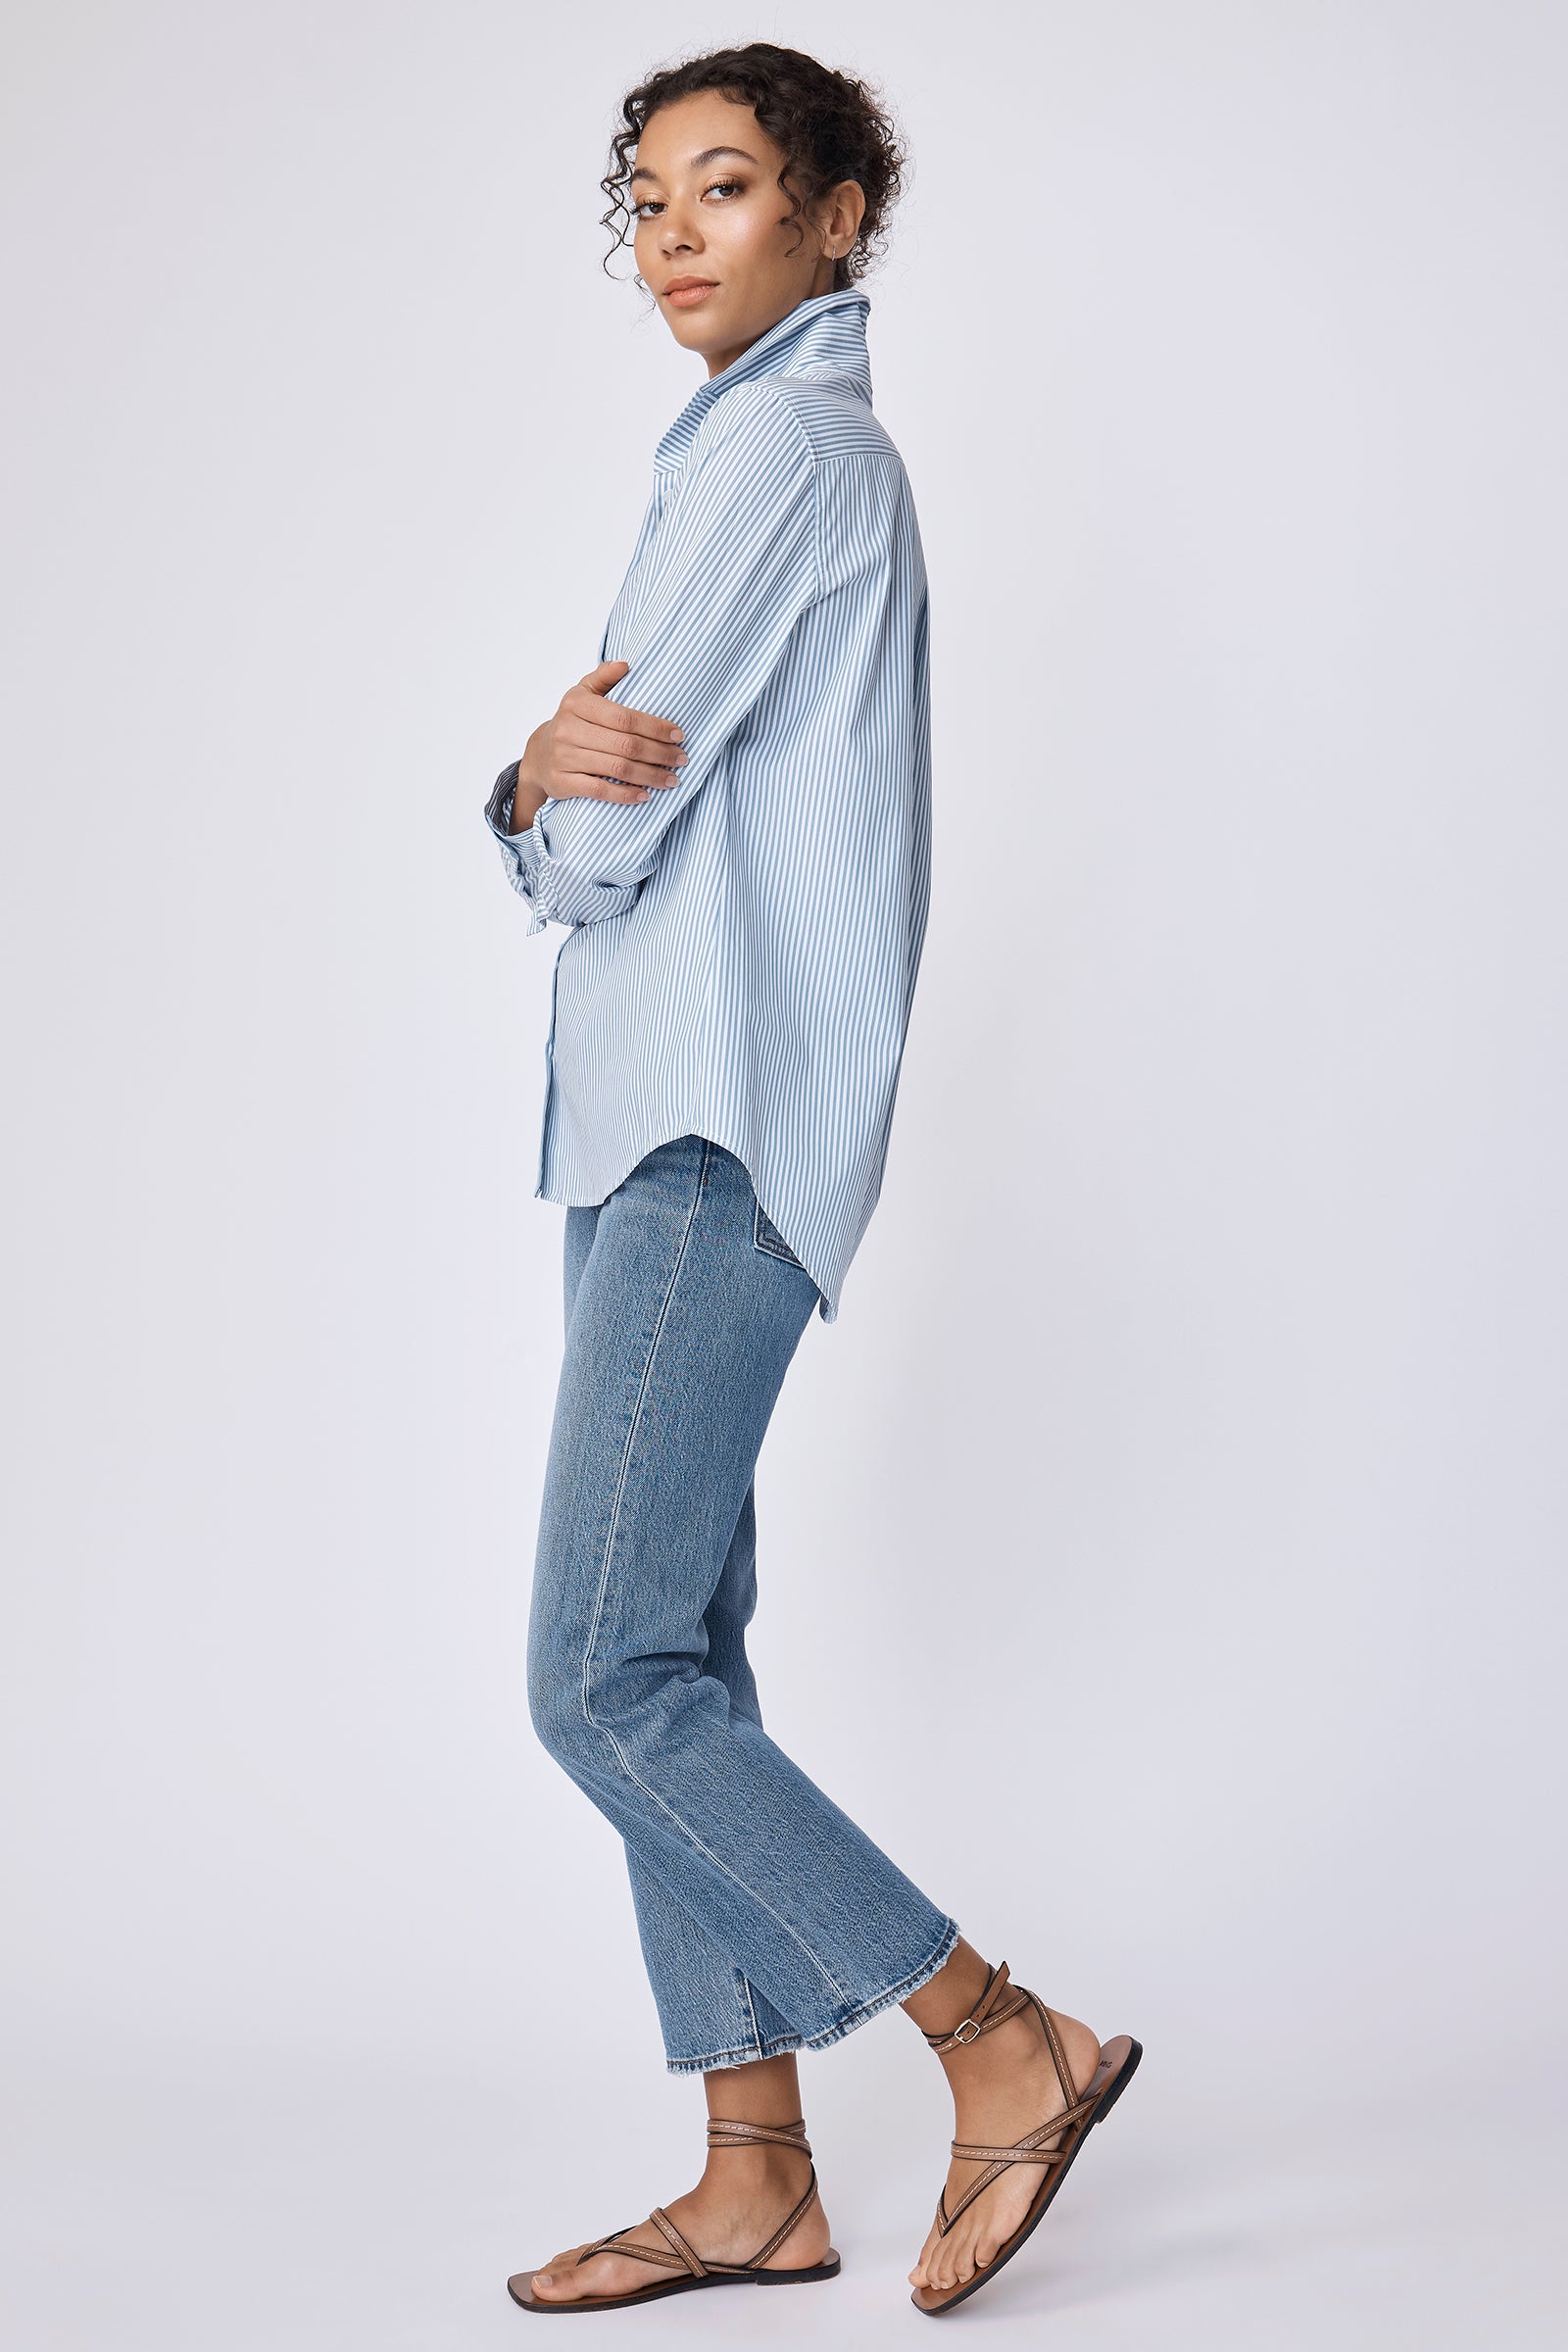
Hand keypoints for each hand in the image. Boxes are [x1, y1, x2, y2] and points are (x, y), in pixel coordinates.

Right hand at [519, 661, 686, 814]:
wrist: (539, 755)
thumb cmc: (572, 722)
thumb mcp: (582, 694)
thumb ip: (603, 677)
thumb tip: (626, 664)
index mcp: (576, 704)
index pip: (624, 717)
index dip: (654, 727)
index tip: (678, 735)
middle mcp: (567, 729)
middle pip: (625, 745)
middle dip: (659, 754)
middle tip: (681, 760)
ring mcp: (564, 757)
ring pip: (616, 768)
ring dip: (650, 776)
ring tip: (671, 779)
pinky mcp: (562, 782)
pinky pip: (599, 790)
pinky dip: (625, 795)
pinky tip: (645, 795)